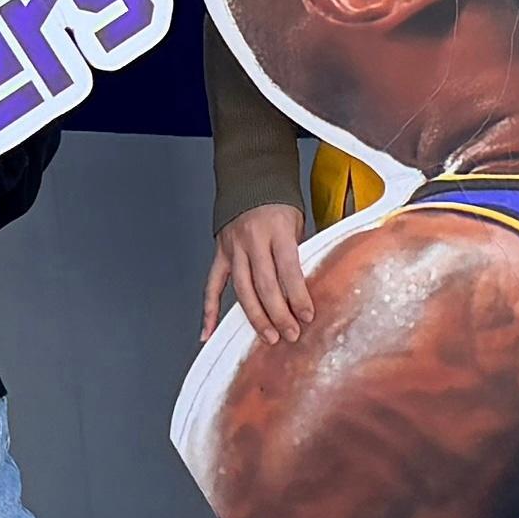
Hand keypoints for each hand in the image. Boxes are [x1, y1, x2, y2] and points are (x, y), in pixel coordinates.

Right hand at [205, 202, 309, 346]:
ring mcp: (233, 248)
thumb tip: (309, 287)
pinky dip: (209, 310)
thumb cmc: (279, 204)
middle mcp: (252, 240)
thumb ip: (299, 253)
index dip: (298, 296)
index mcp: (277, 230)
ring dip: (256, 317)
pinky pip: (212, 286)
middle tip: (291, 334)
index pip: (288, 269)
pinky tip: (210, 332)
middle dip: (279, 314)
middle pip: (264, 284)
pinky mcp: (220, 254)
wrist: (251, 180)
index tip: (307, 316)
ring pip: (242, 290)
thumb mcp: (297, 223)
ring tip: (269, 337)